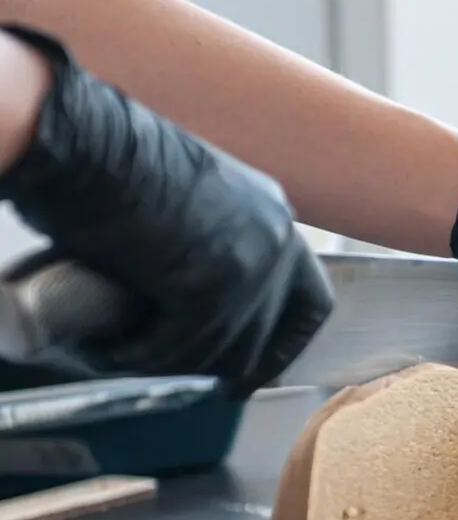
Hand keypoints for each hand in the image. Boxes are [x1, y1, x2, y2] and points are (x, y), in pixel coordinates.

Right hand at [0, 26, 332, 398]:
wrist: (82, 140)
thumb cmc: (113, 162)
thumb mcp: (188, 206)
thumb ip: (211, 248)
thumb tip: (195, 308)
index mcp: (274, 215)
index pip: (312, 301)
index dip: (287, 344)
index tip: (262, 372)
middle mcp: (276, 243)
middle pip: (264, 337)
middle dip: (228, 366)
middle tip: (193, 379)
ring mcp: (249, 268)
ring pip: (221, 351)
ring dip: (173, 361)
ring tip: (127, 353)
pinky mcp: (211, 290)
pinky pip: (180, 347)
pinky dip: (142, 354)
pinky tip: (113, 348)